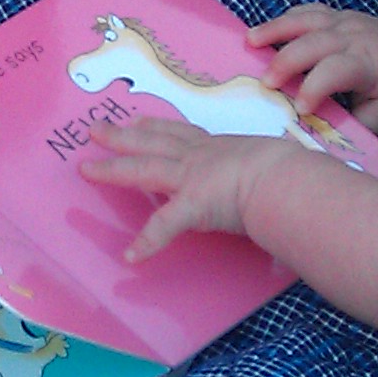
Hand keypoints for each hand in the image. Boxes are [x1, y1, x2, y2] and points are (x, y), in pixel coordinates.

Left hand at [75, 117, 295, 259]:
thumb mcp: (277, 160)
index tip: (137, 120)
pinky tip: (130, 256)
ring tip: (86, 170)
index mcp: (219, 147)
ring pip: (142, 169)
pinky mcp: (191, 205)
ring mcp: (191, 178)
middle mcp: (199, 157)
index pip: (181, 134)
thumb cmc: (290, 169)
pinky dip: (147, 241)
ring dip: (112, 169)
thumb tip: (291, 169)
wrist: (287, 177)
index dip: (156, 126)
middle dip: (121, 136)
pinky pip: (163, 226)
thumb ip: (273, 165)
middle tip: (95, 129)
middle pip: (151, 142)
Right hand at [248, 3, 377, 133]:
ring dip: (275, 29)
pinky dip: (284, 21)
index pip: (337, 70)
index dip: (316, 87)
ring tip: (249, 41)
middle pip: (314, 43)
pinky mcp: (335, 15)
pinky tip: (264, 33)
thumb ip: (357, 126)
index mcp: (368, 64)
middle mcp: (353, 37)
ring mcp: (343, 20)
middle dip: (286, 61)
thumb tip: (322, 140)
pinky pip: (306, 12)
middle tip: (265, 83)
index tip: (301, 108)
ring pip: (305, 20)